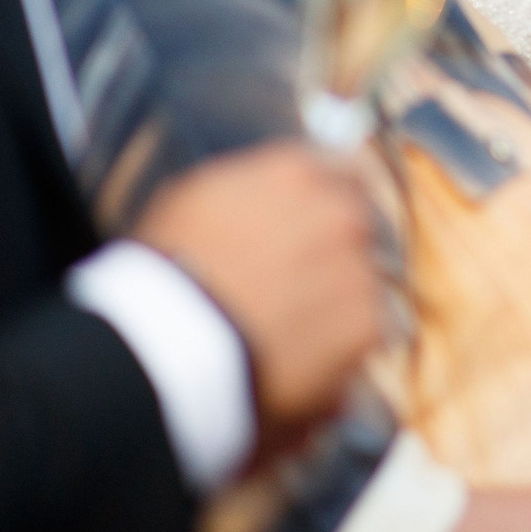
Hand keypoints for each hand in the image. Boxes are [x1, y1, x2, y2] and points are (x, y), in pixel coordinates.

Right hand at [134, 143, 382, 439]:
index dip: (329, 202)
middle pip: (359, 228)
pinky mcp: (366, 326)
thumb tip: (280, 189)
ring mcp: (357, 270)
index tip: (316, 227)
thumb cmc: (164, 273)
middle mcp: (339, 214)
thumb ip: (254, 184)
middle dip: (333, 253)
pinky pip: (366, 333)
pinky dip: (340, 347)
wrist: (166, 348)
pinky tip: (296, 358)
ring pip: (363, 281)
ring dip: (336, 300)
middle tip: (292, 286)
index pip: (343, 173)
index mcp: (297, 174)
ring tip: (284, 329)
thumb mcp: (194, 200)